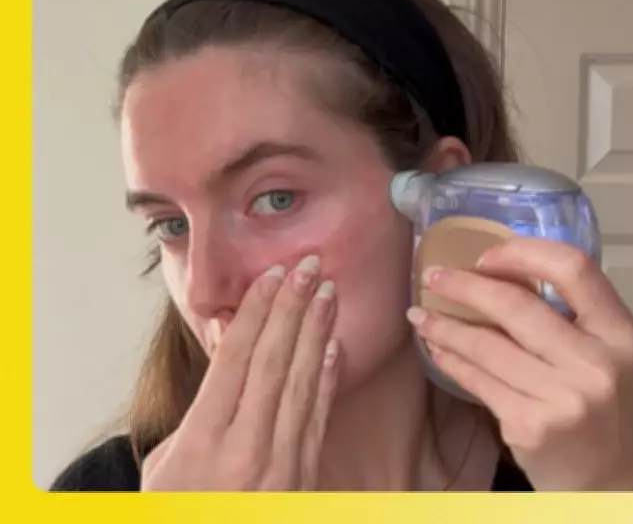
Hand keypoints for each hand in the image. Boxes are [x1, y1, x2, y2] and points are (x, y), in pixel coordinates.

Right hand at [141, 255, 339, 490]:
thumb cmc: (173, 513)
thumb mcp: (167, 463)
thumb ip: (200, 406)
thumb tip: (227, 344)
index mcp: (203, 440)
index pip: (237, 358)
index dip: (257, 312)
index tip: (272, 275)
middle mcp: (247, 449)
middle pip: (275, 362)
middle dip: (292, 308)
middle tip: (308, 265)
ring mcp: (282, 466)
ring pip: (303, 384)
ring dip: (316, 333)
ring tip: (326, 293)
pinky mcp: (304, 480)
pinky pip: (318, 419)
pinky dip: (327, 380)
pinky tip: (333, 347)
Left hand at [407, 237, 632, 490]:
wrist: (609, 480)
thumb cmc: (601, 405)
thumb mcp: (606, 352)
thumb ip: (570, 313)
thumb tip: (494, 271)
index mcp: (621, 332)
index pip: (574, 267)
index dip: (524, 252)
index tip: (486, 255)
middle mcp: (597, 363)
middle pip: (517, 306)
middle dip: (466, 286)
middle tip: (433, 276)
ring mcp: (564, 398)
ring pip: (488, 345)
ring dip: (446, 325)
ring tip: (420, 313)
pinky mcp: (531, 425)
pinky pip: (478, 380)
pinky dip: (451, 360)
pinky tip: (437, 347)